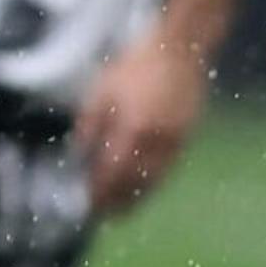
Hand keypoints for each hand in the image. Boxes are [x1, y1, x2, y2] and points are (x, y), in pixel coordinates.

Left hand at [75, 33, 206, 218]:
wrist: (179, 51)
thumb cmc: (134, 68)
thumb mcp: (102, 92)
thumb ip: (89, 128)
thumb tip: (78, 158)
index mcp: (133, 130)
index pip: (113, 174)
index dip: (100, 193)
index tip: (87, 205)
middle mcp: (157, 142)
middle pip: (135, 184)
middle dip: (118, 203)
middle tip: (102, 215)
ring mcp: (176, 142)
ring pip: (155, 182)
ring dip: (137, 199)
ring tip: (120, 210)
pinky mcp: (187, 139)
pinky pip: (167, 170)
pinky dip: (153, 184)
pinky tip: (141, 187)